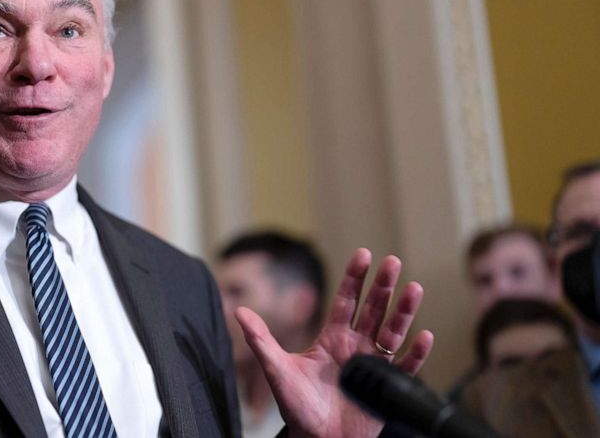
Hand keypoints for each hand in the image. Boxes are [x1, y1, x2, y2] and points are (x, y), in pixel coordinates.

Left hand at [236, 248, 433, 437]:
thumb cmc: (298, 407)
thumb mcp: (277, 369)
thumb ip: (261, 340)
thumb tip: (239, 311)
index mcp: (332, 338)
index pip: (346, 300)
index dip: (354, 278)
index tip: (364, 255)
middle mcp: (355, 346)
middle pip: (373, 309)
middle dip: (382, 286)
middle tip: (392, 261)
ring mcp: (373, 364)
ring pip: (392, 332)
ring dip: (403, 311)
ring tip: (413, 288)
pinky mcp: (386, 387)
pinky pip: (405, 367)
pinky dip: (416, 353)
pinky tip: (423, 336)